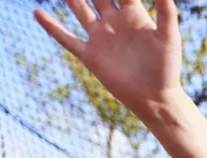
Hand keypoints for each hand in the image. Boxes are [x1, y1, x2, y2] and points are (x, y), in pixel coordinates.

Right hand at [34, 0, 182, 113]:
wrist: (154, 98)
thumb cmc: (166, 69)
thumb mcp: (169, 37)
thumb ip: (166, 12)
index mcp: (134, 15)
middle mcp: (114, 22)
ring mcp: (101, 38)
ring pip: (80, 10)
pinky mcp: (90, 55)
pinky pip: (67, 38)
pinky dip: (52, 26)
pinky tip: (37, 12)